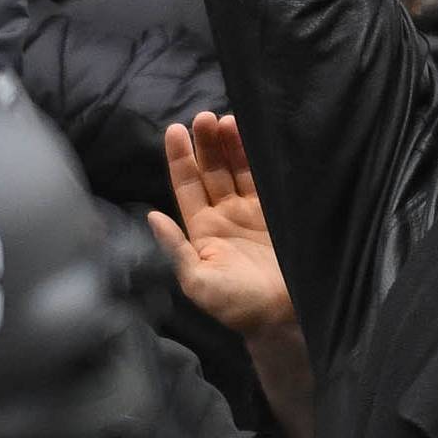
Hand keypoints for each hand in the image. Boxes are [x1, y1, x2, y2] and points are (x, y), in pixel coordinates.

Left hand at [148, 113, 295, 340]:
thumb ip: (176, 249)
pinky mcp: (279, 214)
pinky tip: (256, 138)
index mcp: (201, 230)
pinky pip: (266, 179)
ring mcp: (253, 213)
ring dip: (231, 145)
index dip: (180, 158)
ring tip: (226, 120)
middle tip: (203, 117)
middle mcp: (225, 216)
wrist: (284, 319)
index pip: (186, 186)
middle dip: (206, 143)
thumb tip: (152, 216)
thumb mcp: (198, 282)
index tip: (175, 131)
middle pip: (212, 170)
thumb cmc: (238, 306)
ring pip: (238, 169)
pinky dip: (260, 159)